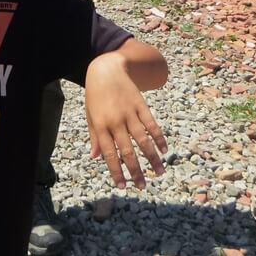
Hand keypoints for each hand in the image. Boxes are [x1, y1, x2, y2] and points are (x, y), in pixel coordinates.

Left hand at [85, 53, 167, 189]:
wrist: (106, 69)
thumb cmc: (95, 95)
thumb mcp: (90, 115)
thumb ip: (94, 136)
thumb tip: (95, 157)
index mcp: (101, 126)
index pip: (109, 154)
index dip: (116, 172)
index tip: (123, 185)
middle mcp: (116, 121)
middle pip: (127, 151)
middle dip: (135, 171)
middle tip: (142, 186)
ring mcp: (129, 113)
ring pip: (143, 140)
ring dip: (152, 158)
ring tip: (159, 173)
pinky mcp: (140, 105)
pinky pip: (152, 124)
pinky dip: (159, 138)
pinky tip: (165, 150)